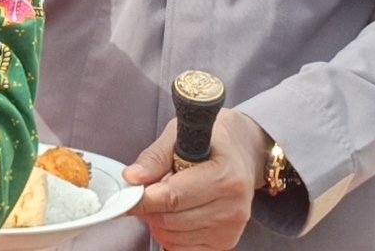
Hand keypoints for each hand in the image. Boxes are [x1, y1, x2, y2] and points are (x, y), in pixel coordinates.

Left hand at [127, 108, 270, 250]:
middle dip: (151, 208)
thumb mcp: (181, 135)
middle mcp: (232, 206)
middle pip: (170, 221)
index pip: (173, 197)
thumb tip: (133, 177)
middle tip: (150, 190)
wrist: (243, 154)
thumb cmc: (214, 142)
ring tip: (171, 198)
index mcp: (225, 176)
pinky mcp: (225, 243)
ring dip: (160, 221)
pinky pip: (183, 249)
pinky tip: (178, 214)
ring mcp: (230, 228)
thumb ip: (155, 157)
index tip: (130, 195)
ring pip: (173, 238)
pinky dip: (171, 234)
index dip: (144, 198)